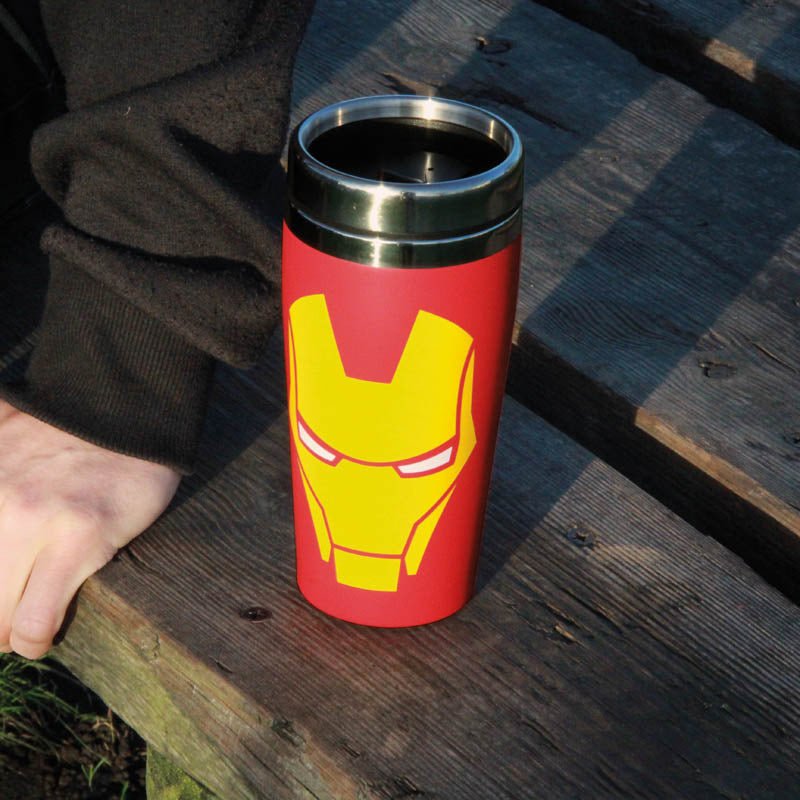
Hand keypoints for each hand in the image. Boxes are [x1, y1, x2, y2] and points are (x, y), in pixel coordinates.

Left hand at [0, 399, 179, 658]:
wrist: (124, 407)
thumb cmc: (59, 426)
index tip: (1, 581)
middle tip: (2, 615)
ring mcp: (28, 521)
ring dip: (2, 635)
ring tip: (18, 629)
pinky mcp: (78, 539)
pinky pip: (35, 621)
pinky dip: (33, 640)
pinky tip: (42, 633)